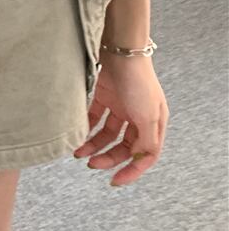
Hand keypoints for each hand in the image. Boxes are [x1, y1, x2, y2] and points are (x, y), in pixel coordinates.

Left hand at [72, 53, 168, 185]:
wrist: (121, 49)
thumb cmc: (138, 81)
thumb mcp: (148, 116)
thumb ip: (146, 142)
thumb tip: (139, 161)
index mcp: (154, 123)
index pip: (145, 155)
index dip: (131, 171)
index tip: (114, 181)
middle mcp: (138, 116)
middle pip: (123, 146)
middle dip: (107, 157)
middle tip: (90, 164)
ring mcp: (121, 105)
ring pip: (107, 133)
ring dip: (94, 144)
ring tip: (78, 152)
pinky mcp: (105, 94)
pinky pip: (95, 117)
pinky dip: (86, 127)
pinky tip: (77, 134)